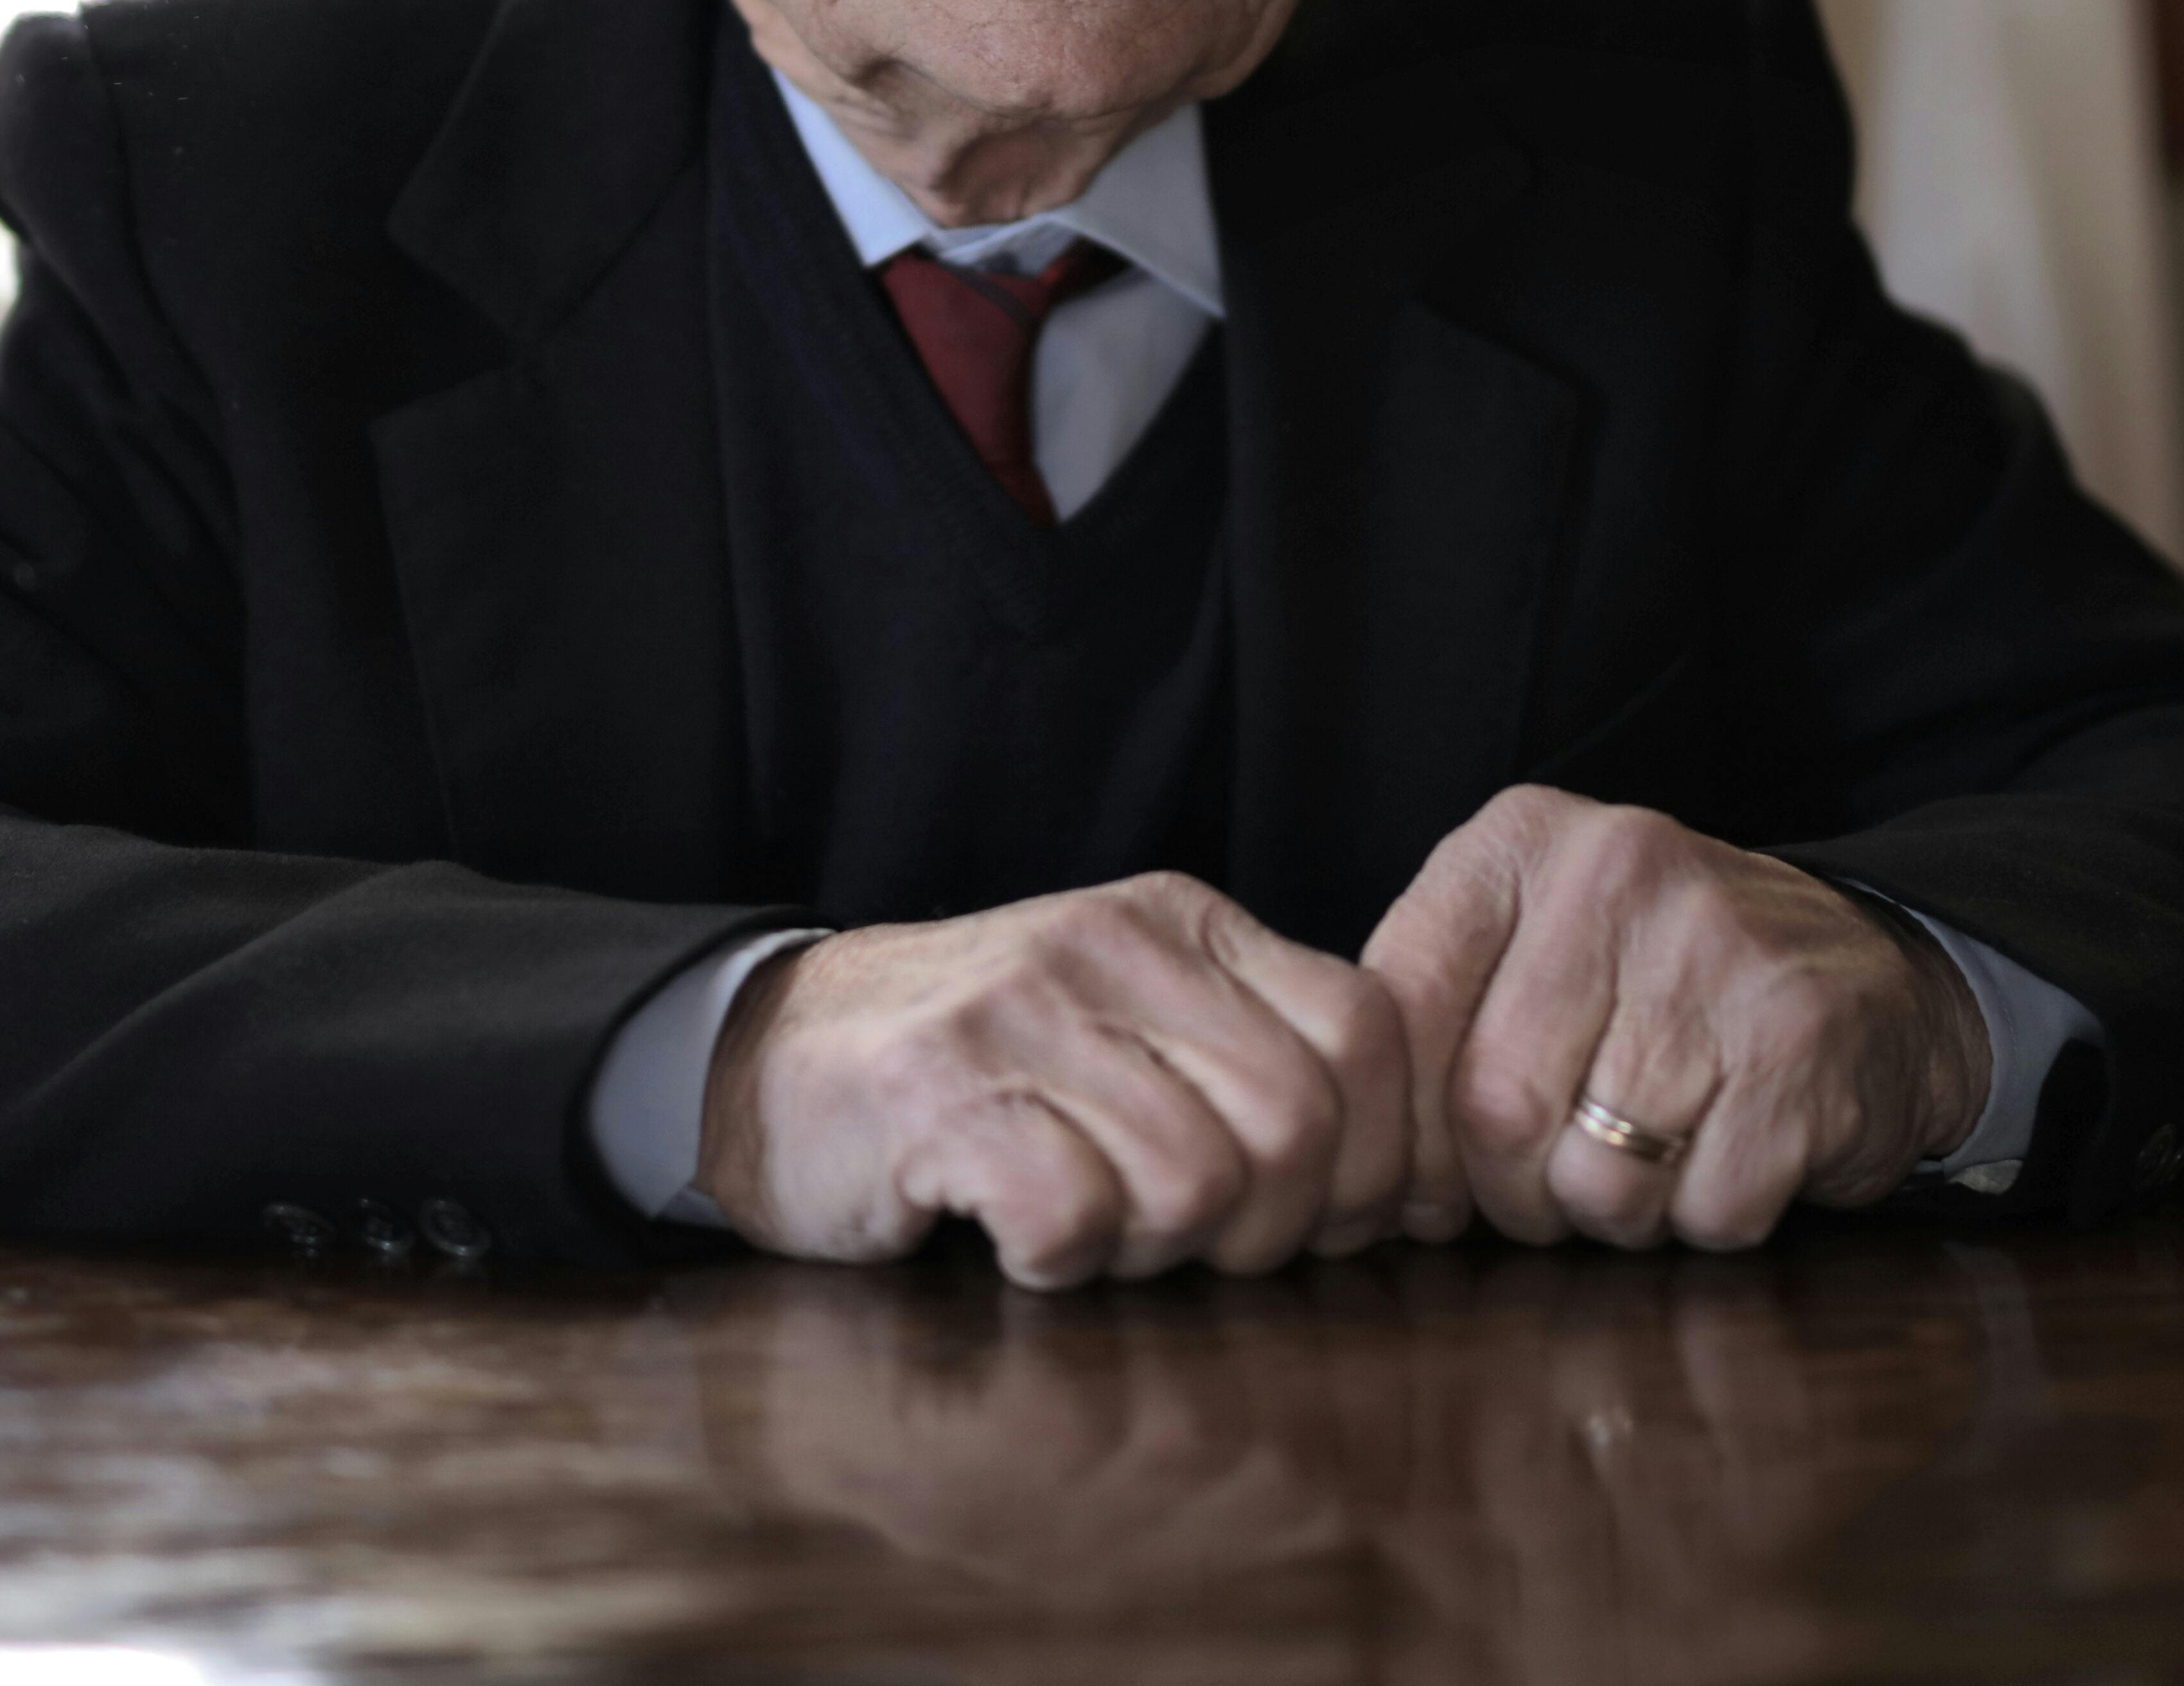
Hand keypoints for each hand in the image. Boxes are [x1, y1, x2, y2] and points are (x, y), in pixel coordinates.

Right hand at [698, 872, 1413, 1287]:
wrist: (772, 1058)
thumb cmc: (986, 1070)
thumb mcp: (1137, 1023)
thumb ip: (1260, 1066)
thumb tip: (1411, 1189)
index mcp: (1183, 921)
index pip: (1367, 1032)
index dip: (1376, 1156)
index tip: (1331, 1222)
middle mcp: (1111, 946)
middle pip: (1297, 1123)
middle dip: (1271, 1227)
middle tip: (1194, 1246)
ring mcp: (1021, 1012)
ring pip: (1196, 1183)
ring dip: (1154, 1250)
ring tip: (1093, 1228)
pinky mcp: (939, 1094)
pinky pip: (1072, 1219)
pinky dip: (1059, 1261)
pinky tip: (1016, 1237)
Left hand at [1361, 786, 1986, 1253]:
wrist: (1870, 978)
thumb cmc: (1660, 989)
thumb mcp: (1531, 956)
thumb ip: (1431, 1033)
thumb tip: (1351, 1186)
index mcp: (1523, 840)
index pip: (1399, 1011)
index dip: (1404, 1131)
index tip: (1431, 1181)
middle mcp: (1619, 869)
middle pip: (1496, 1108)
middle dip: (1513, 1192)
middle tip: (1553, 1185)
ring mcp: (1719, 950)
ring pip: (1597, 1177)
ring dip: (1615, 1214)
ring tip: (1651, 1158)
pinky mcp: (1801, 1041)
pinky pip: (1706, 1208)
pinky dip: (1707, 1220)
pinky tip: (1727, 1157)